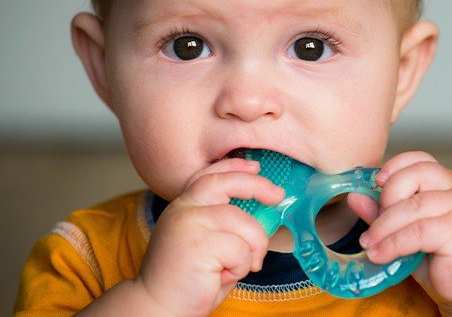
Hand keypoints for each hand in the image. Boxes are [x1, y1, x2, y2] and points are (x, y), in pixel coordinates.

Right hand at [135, 158, 284, 315]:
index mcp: (184, 206)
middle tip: (277, 195)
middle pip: (226, 183)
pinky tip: (221, 277)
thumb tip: (261, 212)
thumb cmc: (188, 281)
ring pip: (243, 222)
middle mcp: (184, 209)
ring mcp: (189, 224)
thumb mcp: (206, 243)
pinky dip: (240, 267)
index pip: (209, 175)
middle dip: (257, 185)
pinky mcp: (198, 244)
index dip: (233, 167)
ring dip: (251, 248)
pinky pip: (240, 249)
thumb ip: (224, 225)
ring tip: (235, 268)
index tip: (255, 166)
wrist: (157, 309)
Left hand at [348, 151, 451, 311]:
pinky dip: (393, 243)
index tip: (375, 182)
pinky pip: (417, 231)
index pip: (421, 159)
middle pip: (415, 175)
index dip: (395, 165)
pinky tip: (380, 254)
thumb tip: (354, 197)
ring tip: (369, 244)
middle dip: (387, 197)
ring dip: (383, 226)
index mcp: (449, 185)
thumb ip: (385, 213)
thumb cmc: (446, 260)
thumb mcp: (410, 232)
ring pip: (413, 206)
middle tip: (374, 224)